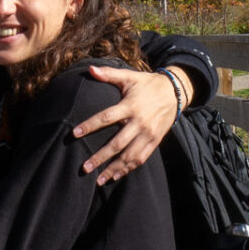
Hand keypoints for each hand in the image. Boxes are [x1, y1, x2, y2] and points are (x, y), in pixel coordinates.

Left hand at [74, 64, 187, 184]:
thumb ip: (109, 74)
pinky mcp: (154, 141)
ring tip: (98, 180)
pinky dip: (128, 169)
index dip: (90, 125)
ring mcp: (148, 134)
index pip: (106, 117)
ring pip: (129, 156)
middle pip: (117, 143)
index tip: (74, 134)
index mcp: (130, 105)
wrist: (174, 92)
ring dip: (113, 169)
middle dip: (100, 156)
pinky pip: (141, 158)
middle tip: (84, 167)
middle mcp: (139, 122)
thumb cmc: (147, 84)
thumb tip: (90, 68)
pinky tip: (115, 176)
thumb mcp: (129, 77)